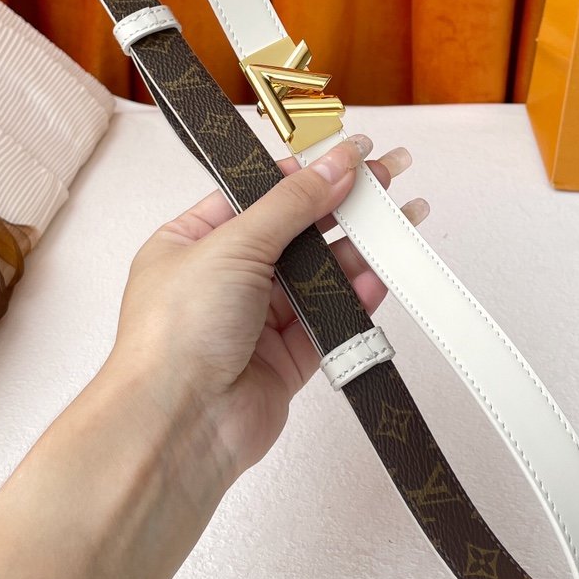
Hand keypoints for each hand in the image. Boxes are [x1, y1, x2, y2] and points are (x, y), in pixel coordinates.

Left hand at [106, 134, 427, 486]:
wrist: (178, 425)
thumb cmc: (176, 333)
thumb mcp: (233, 244)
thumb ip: (292, 204)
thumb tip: (335, 164)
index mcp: (194, 240)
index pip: (259, 193)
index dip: (307, 172)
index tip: (352, 153)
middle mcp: (224, 277)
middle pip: (295, 230)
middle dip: (342, 205)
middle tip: (389, 177)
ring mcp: (256, 319)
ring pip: (318, 274)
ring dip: (358, 249)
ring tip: (402, 220)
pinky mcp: (285, 358)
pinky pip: (330, 319)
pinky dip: (355, 298)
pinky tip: (381, 274)